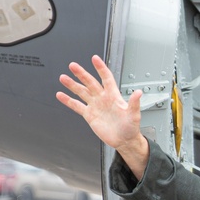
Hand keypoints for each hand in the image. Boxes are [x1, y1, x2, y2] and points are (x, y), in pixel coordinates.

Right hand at [57, 55, 148, 177]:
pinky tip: (60, 95)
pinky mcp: (89, 115)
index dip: (100, 68)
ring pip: (82, 92)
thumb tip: (139, 92)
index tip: (94, 58)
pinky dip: (68, 101)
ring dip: (72, 85)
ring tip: (63, 77)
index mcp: (113, 95)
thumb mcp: (134, 115)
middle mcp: (102, 98)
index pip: (106, 78)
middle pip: (90, 82)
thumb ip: (134, 103)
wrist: (124, 140)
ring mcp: (95, 105)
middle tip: (72, 65)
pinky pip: (77, 106)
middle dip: (81, 74)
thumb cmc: (131, 127)